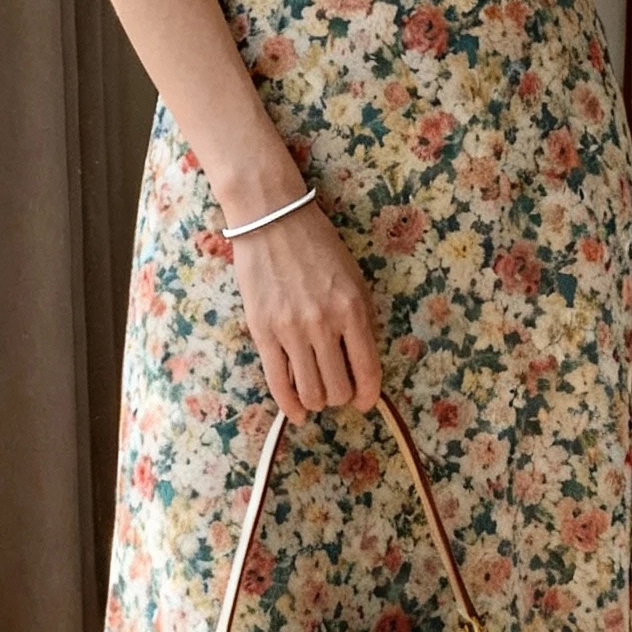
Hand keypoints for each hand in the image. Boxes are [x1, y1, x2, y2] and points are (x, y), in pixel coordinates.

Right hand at [231, 204, 382, 424]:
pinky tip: (297, 412)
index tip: (365, 402)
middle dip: (341, 397)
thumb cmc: (317, 245)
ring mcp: (291, 330)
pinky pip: (278, 382)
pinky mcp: (262, 332)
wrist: (271, 219)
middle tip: (337, 390)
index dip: (368, 395)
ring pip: (310, 392)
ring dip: (317, 401)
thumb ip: (361, 320)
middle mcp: (323, 324)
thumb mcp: (354, 279)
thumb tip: (361, 364)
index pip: (367, 371)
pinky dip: (290, 405)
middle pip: (338, 388)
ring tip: (316, 395)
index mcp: (352, 309)